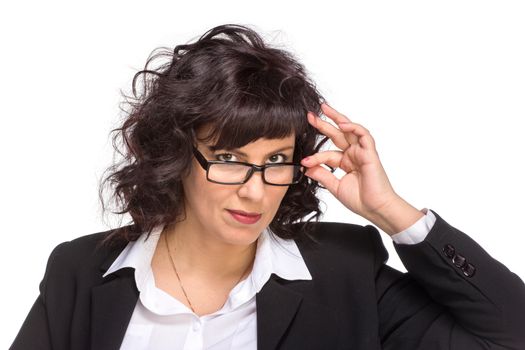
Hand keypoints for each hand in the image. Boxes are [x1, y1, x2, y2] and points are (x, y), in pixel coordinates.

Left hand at [301, 103, 422, 234]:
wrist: (375, 209)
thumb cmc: (361, 200)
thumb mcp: (335, 186)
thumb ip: (322, 175)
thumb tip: (307, 168)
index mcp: (346, 162)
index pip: (327, 154)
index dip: (315, 157)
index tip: (304, 162)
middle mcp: (354, 155)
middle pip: (337, 134)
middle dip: (323, 124)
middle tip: (310, 115)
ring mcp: (362, 152)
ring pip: (350, 130)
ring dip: (337, 118)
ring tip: (324, 109)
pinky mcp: (370, 153)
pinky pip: (363, 135)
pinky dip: (354, 128)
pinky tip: (342, 125)